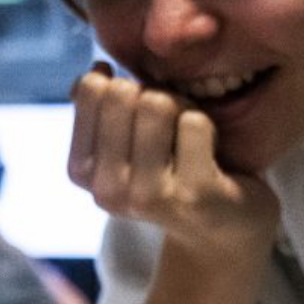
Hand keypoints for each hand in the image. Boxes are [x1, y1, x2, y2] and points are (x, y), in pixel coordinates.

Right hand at [68, 68, 279, 261]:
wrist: (220, 233)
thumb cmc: (171, 174)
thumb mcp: (126, 146)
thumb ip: (101, 110)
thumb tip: (97, 71)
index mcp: (82, 172)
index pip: (90, 88)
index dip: (123, 83)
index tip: (138, 110)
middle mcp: (107, 190)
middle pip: (123, 92)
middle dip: (153, 93)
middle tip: (171, 123)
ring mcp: (149, 196)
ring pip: (158, 104)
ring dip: (183, 108)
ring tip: (191, 137)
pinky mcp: (194, 195)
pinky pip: (195, 123)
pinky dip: (209, 128)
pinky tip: (211, 154)